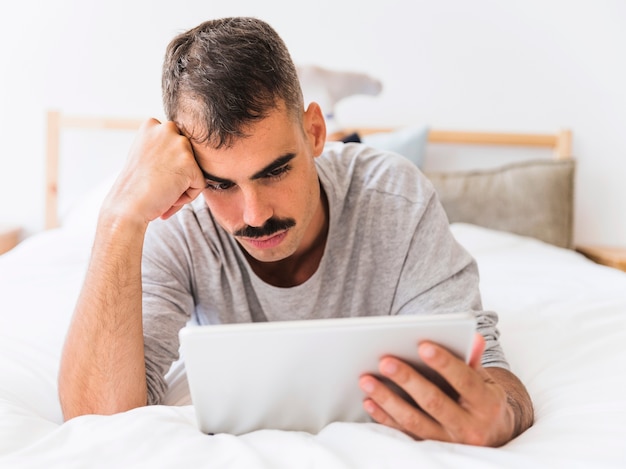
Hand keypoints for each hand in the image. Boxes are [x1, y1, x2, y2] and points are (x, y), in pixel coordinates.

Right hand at [102, 119, 206, 224]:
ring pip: (193, 170)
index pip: (175, 145)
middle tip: (158, 185)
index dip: (166, 165)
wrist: (127, 205)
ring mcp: (179, 144)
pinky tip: (169, 197)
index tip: (152, 174)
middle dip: (176, 173)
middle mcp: (167, 128)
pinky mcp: (190, 162)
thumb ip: (161, 147)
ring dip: (182, 184)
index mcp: (152, 124)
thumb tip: (181, 153)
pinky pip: (198, 184)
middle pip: (186, 156)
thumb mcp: (143, 155)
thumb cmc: (133, 187)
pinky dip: (187, 196)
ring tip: (162, 191)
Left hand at [358, 333, 517, 446]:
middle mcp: (469, 427)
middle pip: (435, 402)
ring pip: (414, 421)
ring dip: (388, 400)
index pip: (465, 381)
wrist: (492, 435)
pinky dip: (384, 417)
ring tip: (367, 380)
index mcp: (486, 404)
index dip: (445, 363)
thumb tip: (473, 337)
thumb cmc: (481, 399)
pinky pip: (403, 433)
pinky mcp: (430, 447)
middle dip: (408, 380)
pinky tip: (369, 401)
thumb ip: (474, 359)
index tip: (423, 345)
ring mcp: (448, 441)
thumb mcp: (485, 380)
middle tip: (385, 361)